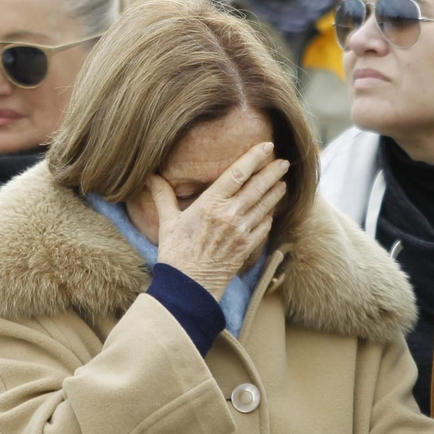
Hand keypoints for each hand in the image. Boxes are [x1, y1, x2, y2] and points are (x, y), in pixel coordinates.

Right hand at [149, 142, 288, 298]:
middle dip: (272, 172)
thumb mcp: (167, 222)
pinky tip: (272, 209)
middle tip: (283, 161)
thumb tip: (150, 176)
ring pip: (264, 206)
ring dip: (275, 192)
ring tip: (283, 181)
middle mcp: (230, 216)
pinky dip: (270, 216)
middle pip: (257, 187)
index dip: (253, 158)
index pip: (237, 174)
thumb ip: (162, 196)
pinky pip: (263, 227)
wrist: (189, 287)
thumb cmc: (175, 254)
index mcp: (210, 204)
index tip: (266, 147)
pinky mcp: (247, 248)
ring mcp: (242, 232)